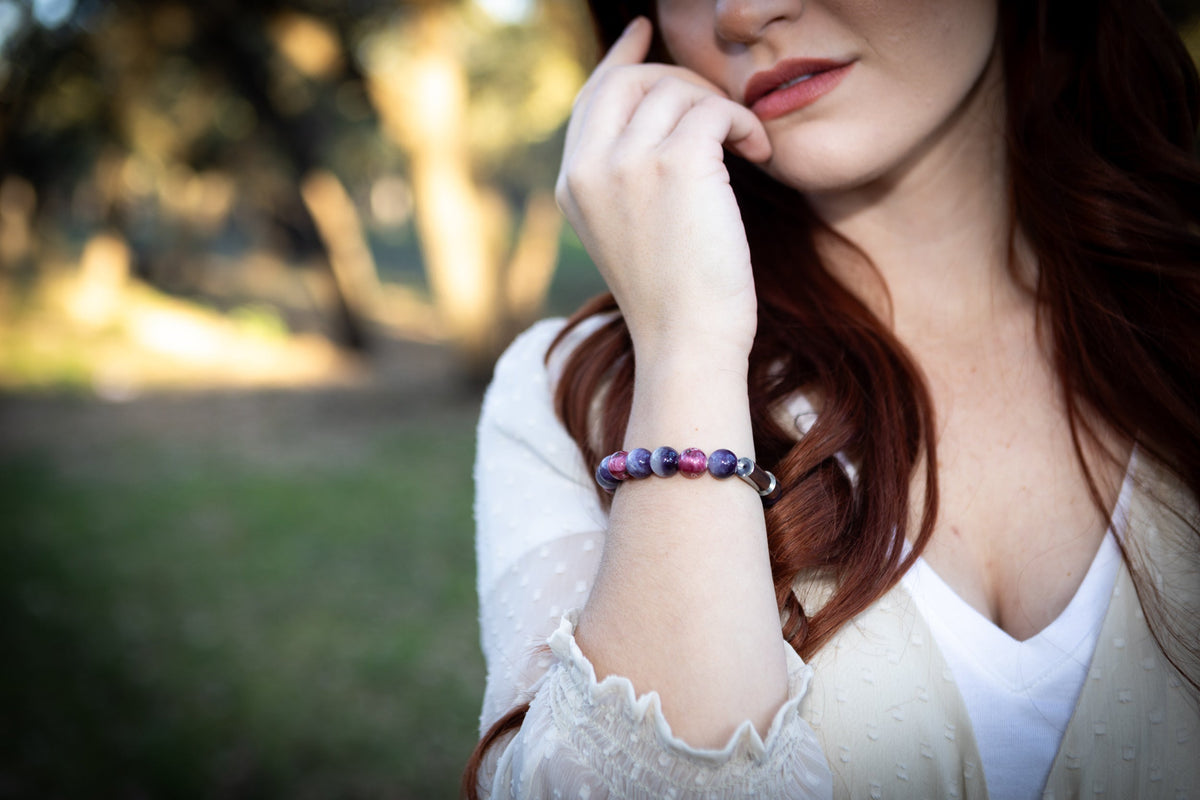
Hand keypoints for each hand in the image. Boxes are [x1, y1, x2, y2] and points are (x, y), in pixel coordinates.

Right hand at [555, 17, 771, 365]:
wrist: (687, 345)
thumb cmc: (674, 301)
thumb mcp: (631, 234)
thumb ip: (628, 179)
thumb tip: (662, 122)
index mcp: (574, 186)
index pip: (591, 98)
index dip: (621, 57)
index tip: (645, 31)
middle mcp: (589, 168)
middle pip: (630, 79)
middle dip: (681, 81)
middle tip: (720, 109)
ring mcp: (627, 162)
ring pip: (678, 91)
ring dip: (722, 109)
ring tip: (747, 146)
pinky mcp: (676, 163)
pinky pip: (715, 109)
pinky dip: (743, 123)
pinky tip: (757, 153)